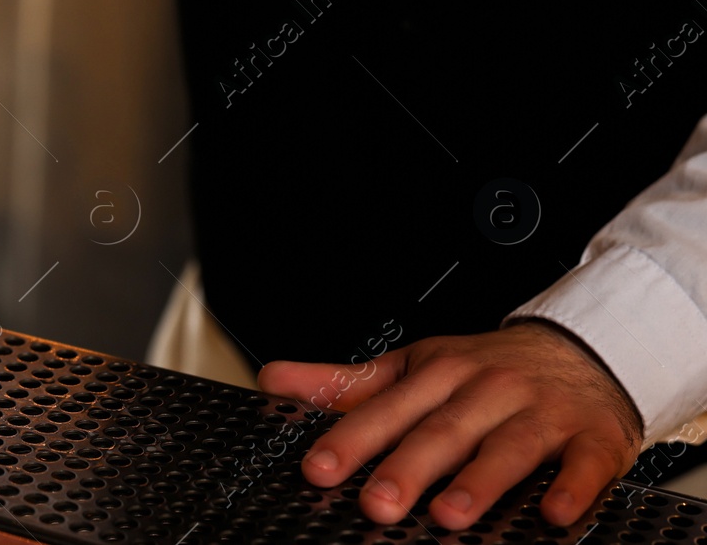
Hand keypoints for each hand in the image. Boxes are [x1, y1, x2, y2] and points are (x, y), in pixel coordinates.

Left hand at [257, 322, 643, 530]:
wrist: (581, 350)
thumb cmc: (483, 369)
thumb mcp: (409, 367)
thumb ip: (343, 383)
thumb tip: (273, 382)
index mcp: (437, 373)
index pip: (386, 408)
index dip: (350, 439)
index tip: (317, 469)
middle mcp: (486, 389)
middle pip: (441, 431)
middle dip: (406, 468)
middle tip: (375, 504)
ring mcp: (541, 412)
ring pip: (508, 447)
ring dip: (479, 482)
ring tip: (449, 515)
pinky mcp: (592, 438)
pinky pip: (583, 466)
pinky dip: (570, 489)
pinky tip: (551, 514)